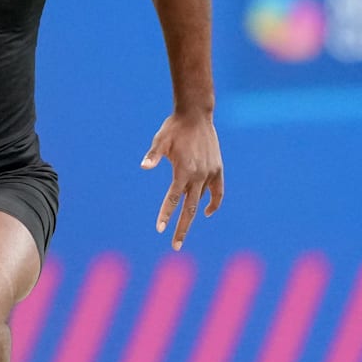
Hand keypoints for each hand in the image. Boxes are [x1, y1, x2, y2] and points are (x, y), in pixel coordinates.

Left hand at [141, 113, 222, 250]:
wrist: (197, 114)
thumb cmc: (174, 128)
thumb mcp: (161, 140)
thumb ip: (153, 155)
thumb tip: (144, 166)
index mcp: (184, 171)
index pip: (173, 199)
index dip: (166, 214)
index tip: (159, 229)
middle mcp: (198, 175)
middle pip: (190, 209)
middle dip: (182, 229)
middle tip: (176, 246)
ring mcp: (210, 173)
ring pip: (202, 201)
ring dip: (194, 217)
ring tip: (184, 230)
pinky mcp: (217, 169)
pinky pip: (218, 192)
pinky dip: (214, 203)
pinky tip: (206, 211)